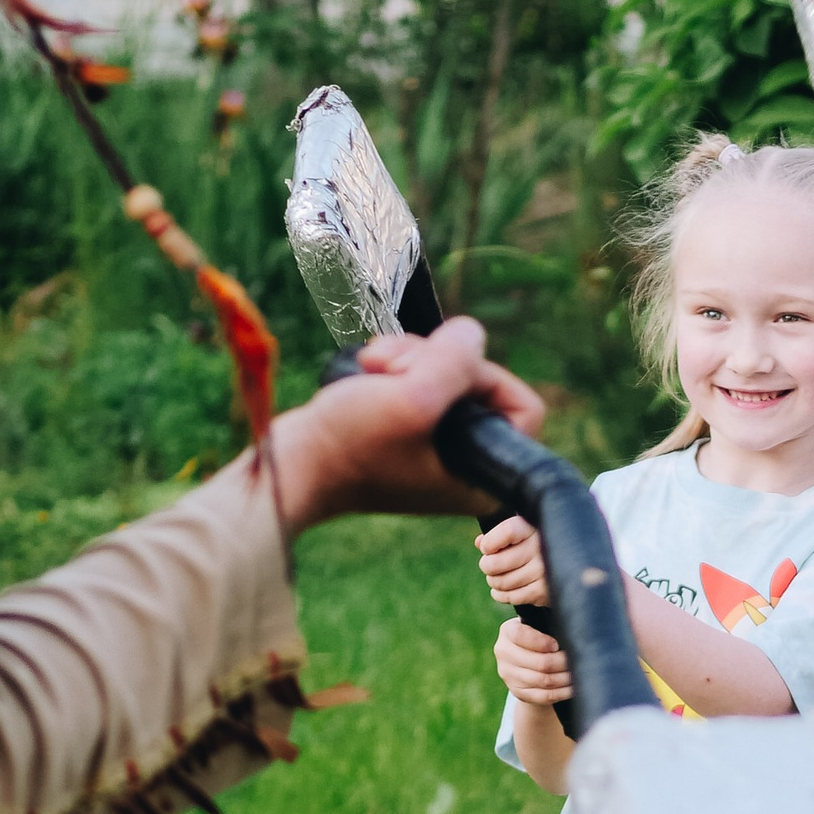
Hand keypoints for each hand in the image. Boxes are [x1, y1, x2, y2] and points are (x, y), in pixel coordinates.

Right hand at [265, 320, 544, 535]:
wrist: (292, 461)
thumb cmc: (348, 444)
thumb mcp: (412, 397)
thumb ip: (457, 362)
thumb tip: (472, 334)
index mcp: (482, 479)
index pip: (521, 405)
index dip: (481, 377)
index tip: (434, 377)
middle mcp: (467, 468)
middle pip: (479, 382)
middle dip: (433, 363)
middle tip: (389, 370)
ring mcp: (438, 449)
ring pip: (447, 373)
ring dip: (408, 358)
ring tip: (371, 369)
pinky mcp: (410, 433)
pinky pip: (422, 379)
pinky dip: (396, 366)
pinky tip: (367, 372)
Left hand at [477, 514, 550, 609]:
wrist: (574, 559)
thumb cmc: (540, 539)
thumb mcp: (524, 528)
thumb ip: (501, 532)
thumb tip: (480, 543)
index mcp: (535, 526)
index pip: (507, 532)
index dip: (490, 543)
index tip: (487, 548)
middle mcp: (541, 548)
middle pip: (496, 563)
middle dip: (487, 566)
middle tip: (489, 565)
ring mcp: (544, 572)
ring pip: (501, 582)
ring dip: (494, 581)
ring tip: (497, 577)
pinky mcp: (544, 592)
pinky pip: (512, 597)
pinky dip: (501, 595)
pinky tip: (501, 590)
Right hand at [493, 614, 573, 714]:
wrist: (528, 661)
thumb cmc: (540, 637)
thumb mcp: (538, 625)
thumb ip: (547, 625)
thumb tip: (571, 628)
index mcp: (508, 631)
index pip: (521, 635)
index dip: (542, 642)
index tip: (557, 645)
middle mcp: (504, 652)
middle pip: (538, 662)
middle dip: (562, 662)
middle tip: (579, 660)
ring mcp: (508, 674)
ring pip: (543, 680)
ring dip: (565, 678)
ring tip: (580, 674)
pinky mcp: (518, 692)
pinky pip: (544, 696)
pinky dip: (561, 692)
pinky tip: (573, 688)